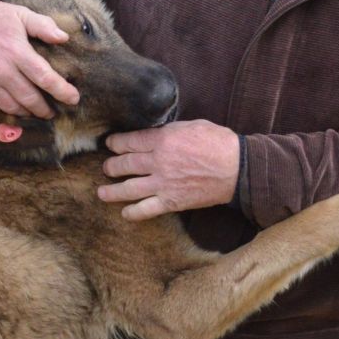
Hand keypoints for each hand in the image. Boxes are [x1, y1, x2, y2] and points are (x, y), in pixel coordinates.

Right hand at [0, 0, 81, 140]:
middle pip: (30, 98)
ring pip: (10, 107)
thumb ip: (44, 26)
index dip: (62, 91)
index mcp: (17, 52)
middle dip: (45, 108)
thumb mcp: (21, 14)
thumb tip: (64, 38)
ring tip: (34, 113)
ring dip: (25, 114)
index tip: (74, 99)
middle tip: (53, 111)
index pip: (45, 78)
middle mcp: (2, 70)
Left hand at [98, 120, 239, 220]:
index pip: (130, 141)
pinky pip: (146, 210)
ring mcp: (163, 184)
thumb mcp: (191, 126)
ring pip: (128, 189)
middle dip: (111, 166)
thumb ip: (169, 130)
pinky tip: (125, 213)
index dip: (116, 143)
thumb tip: (155, 133)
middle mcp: (158, 162)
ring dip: (112, 191)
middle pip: (124, 164)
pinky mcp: (172, 202)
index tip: (110, 144)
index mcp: (163, 140)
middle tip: (106, 167)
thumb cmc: (218, 142)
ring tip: (102, 192)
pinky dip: (133, 213)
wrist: (237, 168)